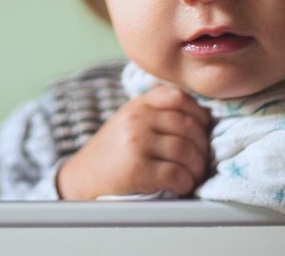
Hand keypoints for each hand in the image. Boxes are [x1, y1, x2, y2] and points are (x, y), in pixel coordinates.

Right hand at [56, 85, 211, 199]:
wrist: (81, 178)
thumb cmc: (111, 153)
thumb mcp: (128, 121)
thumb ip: (155, 112)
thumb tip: (200, 117)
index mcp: (137, 105)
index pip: (177, 97)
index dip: (198, 114)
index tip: (203, 130)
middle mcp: (136, 120)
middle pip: (187, 126)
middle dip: (202, 147)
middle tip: (202, 161)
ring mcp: (136, 143)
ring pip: (185, 150)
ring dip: (196, 168)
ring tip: (193, 176)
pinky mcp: (137, 170)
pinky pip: (176, 174)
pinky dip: (185, 183)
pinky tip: (181, 186)